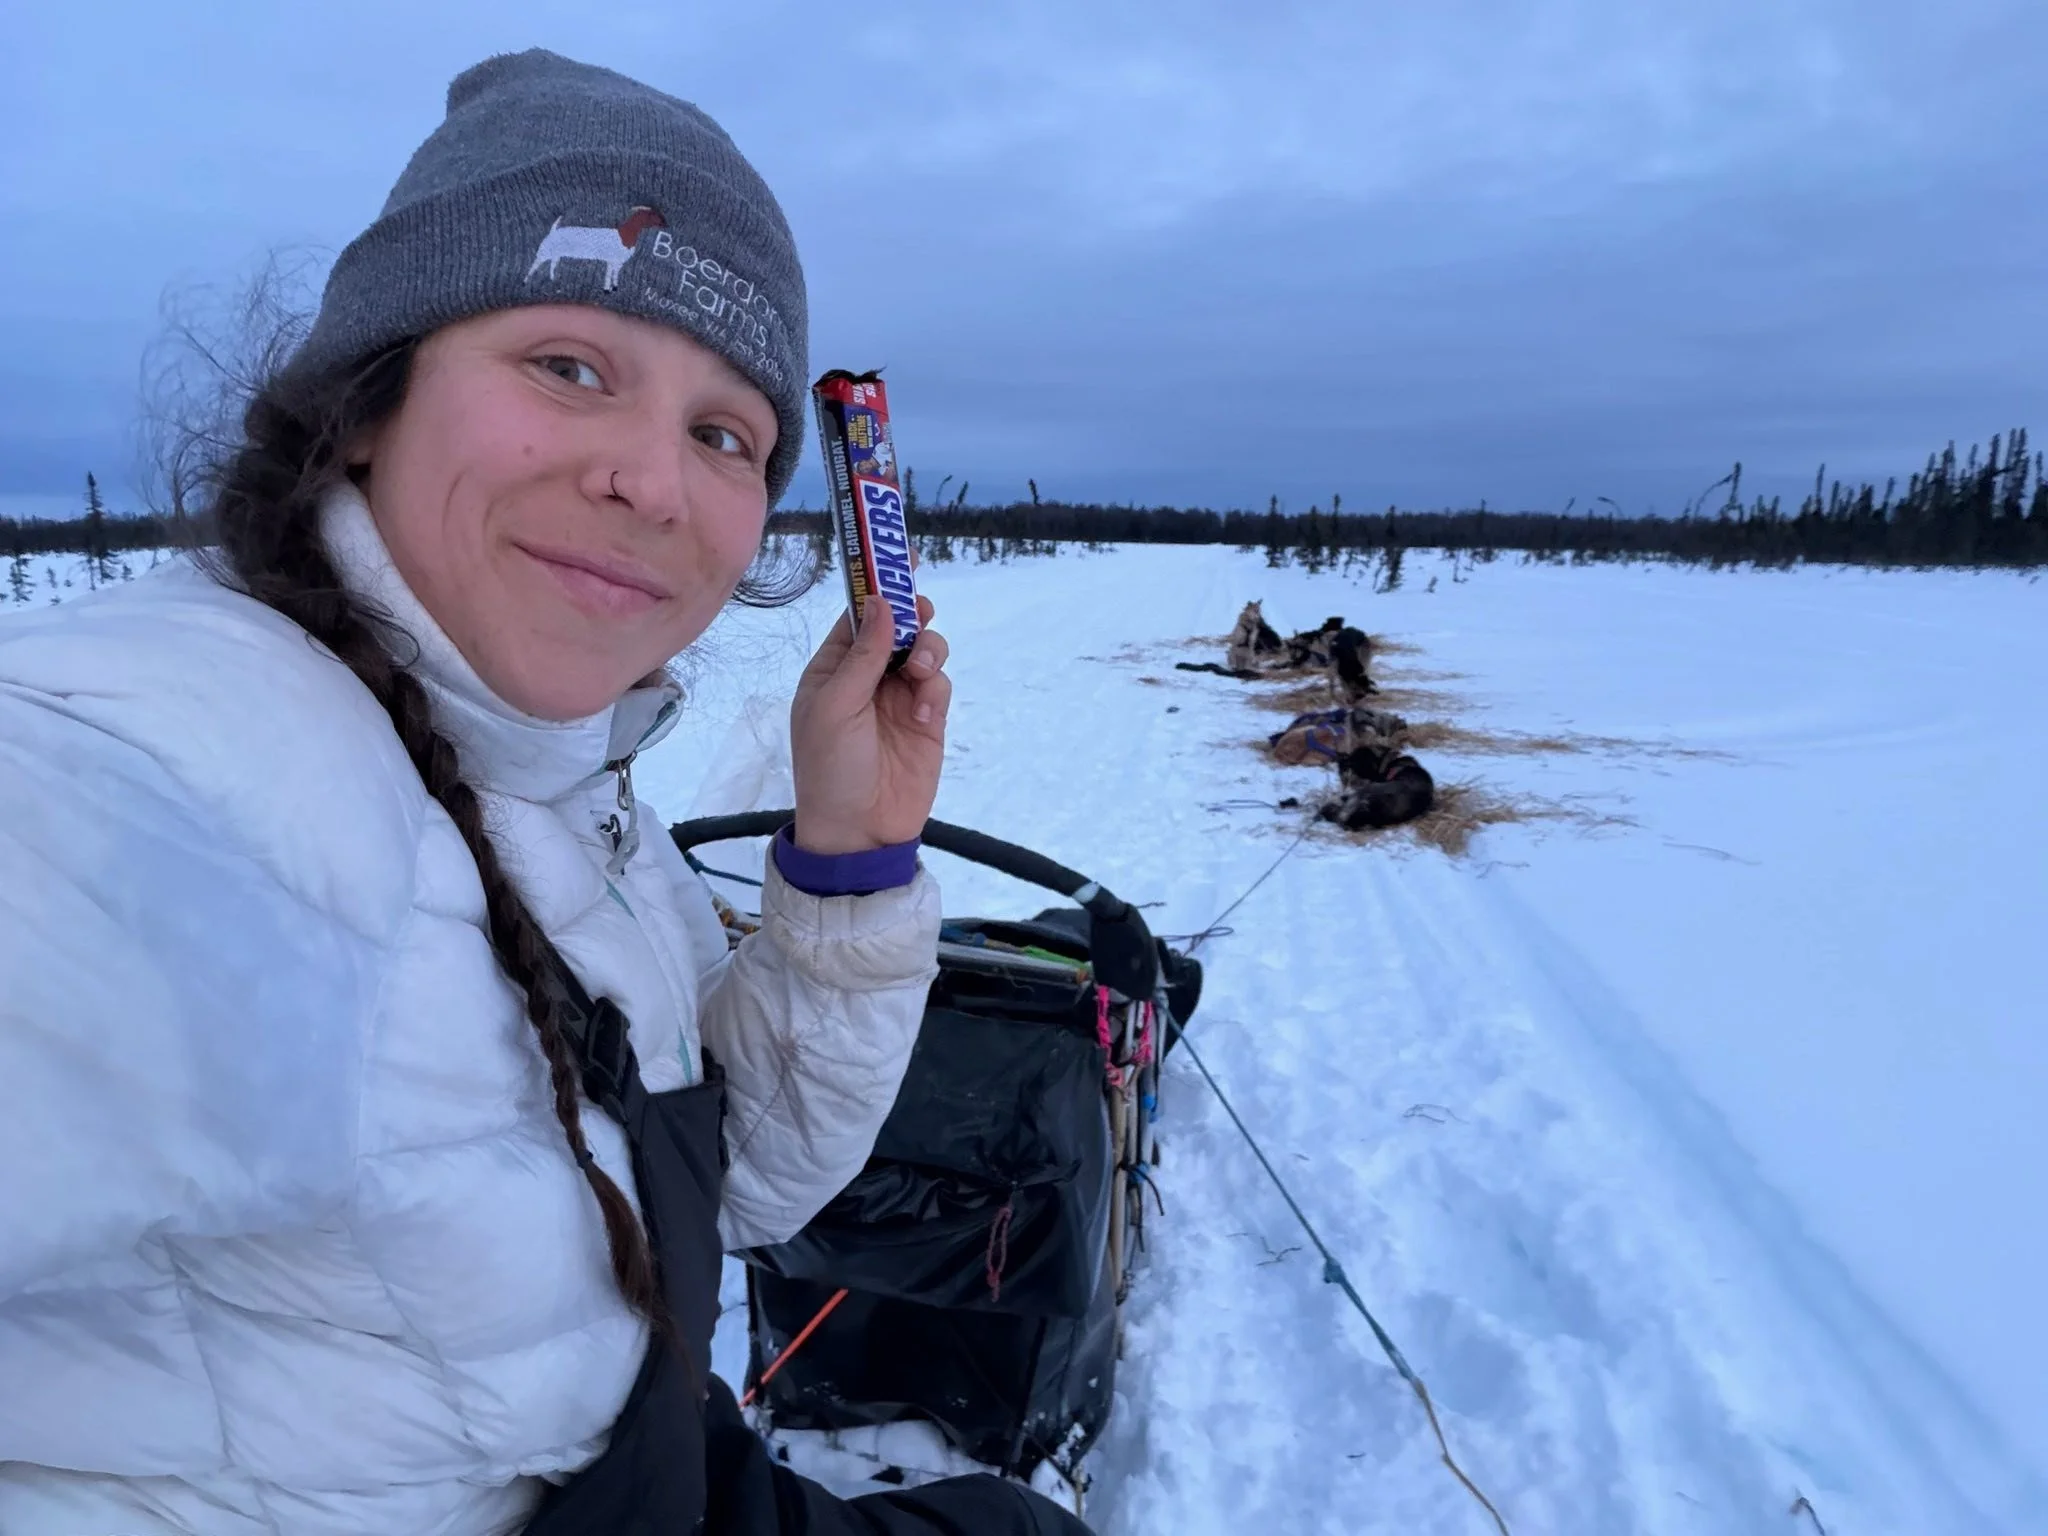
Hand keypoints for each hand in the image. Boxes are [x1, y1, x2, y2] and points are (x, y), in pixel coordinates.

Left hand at [789, 590, 949, 854]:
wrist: (859, 831)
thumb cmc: (829, 767)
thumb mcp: (834, 706)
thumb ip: (862, 655)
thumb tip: (881, 602)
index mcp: (834, 667)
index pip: (858, 614)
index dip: (879, 585)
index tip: (901, 558)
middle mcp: (868, 676)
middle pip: (898, 625)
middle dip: (912, 615)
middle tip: (921, 613)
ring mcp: (900, 696)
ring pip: (926, 650)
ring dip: (928, 652)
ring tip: (920, 673)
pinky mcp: (928, 719)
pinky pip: (940, 685)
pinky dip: (936, 690)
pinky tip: (923, 714)